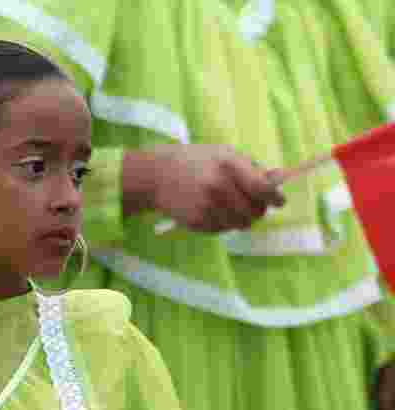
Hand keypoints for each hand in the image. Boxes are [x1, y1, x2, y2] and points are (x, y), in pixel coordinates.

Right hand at [124, 144, 285, 232]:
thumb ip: (251, 167)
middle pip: (254, 211)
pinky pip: (222, 230)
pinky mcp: (196, 222)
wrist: (156, 177)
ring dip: (241, 218)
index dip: (274, 198)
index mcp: (227, 166)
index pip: (262, 189)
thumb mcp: (223, 153)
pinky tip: (213, 210)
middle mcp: (217, 187)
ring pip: (240, 224)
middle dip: (258, 210)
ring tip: (231, 207)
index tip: (278, 201)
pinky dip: (223, 223)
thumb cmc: (195, 161)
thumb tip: (276, 181)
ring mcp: (206, 207)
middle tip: (254, 205)